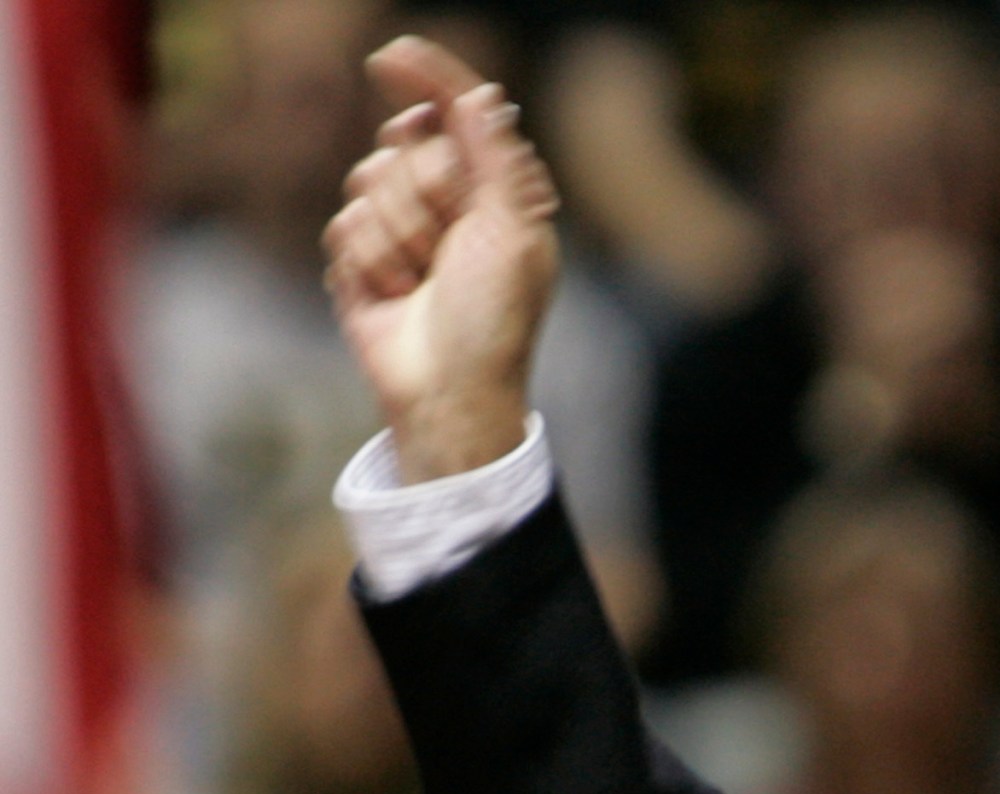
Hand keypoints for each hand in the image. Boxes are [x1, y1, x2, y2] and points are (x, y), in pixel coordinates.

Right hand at [324, 36, 559, 483]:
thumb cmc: (494, 319)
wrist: (447, 388)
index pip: (456, 114)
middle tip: (448, 246)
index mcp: (495, 188)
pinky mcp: (362, 256)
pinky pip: (344, 224)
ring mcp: (402, 227)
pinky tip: (392, 296)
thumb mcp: (513, 232)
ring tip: (423, 281)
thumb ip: (495, 158)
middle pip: (404, 143)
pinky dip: (369, 262)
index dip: (426, 79)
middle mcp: (448, 200)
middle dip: (423, 193)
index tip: (390, 56)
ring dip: (397, 236)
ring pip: (367, 181)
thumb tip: (483, 94)